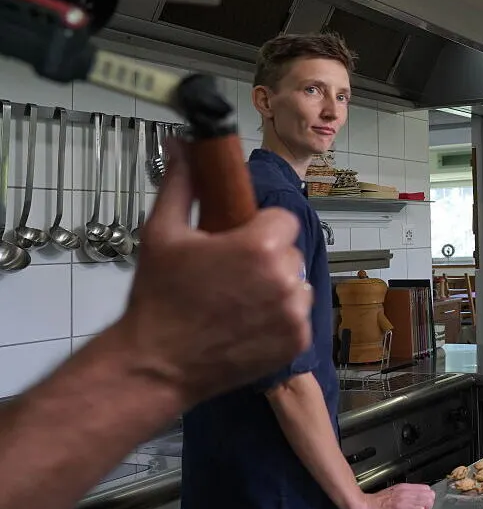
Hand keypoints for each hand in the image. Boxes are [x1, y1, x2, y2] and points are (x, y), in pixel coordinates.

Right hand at [112, 138, 311, 405]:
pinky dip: (280, 319)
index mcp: (261, 245)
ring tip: (238, 301)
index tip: (239, 240)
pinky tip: (248, 324)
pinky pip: (299, 317)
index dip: (262, 227)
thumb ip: (180, 184)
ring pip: (297, 284)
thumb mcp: (162, 233)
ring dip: (277, 288)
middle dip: (268, 258)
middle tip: (231, 274)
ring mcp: (295, 312)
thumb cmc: (158, 297)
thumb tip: (181, 144)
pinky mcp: (298, 341)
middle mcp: (286, 277)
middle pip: (290, 252)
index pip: (283, 219)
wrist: (156, 364)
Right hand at [352, 483, 435, 508]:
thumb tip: (413, 501)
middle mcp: (407, 492)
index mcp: (404, 488)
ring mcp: (406, 501)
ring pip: (428, 502)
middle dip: (429, 504)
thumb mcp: (391, 494)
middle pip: (430, 495)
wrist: (364, 508)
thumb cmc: (374, 504)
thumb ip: (403, 495)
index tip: (421, 505)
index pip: (426, 489)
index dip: (426, 498)